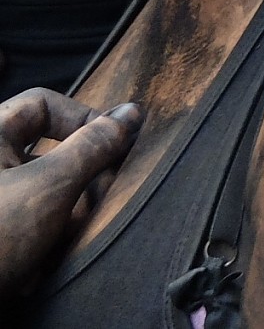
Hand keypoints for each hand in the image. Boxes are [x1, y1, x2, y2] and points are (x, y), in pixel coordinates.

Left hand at [0, 90, 137, 294]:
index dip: (84, 118)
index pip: (43, 104)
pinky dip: (42, 239)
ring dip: (65, 214)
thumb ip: (94, 146)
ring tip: (67, 239)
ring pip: (42, 192)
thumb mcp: (51, 185)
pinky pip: (26, 224)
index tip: (114, 146)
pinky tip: (42, 263)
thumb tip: (131, 113)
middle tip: (100, 198)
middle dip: (81, 177)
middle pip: (47, 151)